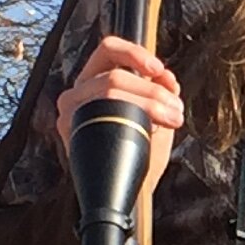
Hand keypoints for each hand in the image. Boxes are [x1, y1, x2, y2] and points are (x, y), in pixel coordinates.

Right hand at [55, 36, 184, 197]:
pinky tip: (153, 131)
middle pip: (114, 68)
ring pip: (112, 85)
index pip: (109, 50)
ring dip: (151, 100)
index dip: (137, 54)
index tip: (162, 71)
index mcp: (96, 80)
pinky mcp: (69, 125)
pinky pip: (106, 107)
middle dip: (153, 87)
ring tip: (173, 117)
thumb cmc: (141, 155)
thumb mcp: (156, 115)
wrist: (131, 194)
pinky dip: (138, 114)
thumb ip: (160, 91)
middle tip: (175, 106)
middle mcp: (80, 91)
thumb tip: (166, 77)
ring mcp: (73, 107)